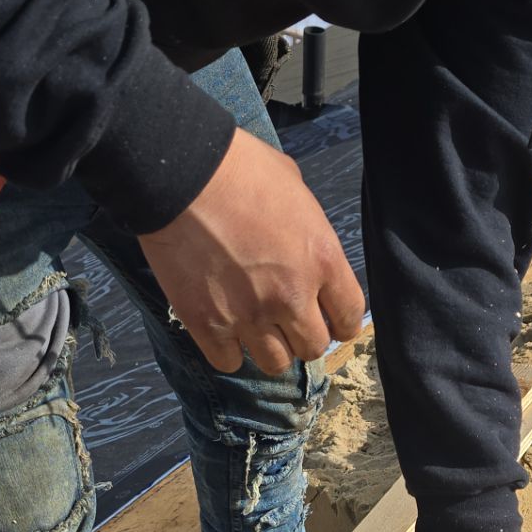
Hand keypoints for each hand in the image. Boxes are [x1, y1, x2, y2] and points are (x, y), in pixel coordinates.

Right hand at [137, 127, 364, 374]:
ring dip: (269, 348)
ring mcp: (249, 315)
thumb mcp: (294, 187)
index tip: (330, 322)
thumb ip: (308, 227)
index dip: (340, 324)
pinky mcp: (209, 325)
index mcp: (322, 260)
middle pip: (313, 348)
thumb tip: (304, 242)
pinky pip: (229, 362)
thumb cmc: (239, 168)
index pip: (349, 318)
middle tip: (287, 322)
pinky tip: (224, 331)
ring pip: (275, 363)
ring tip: (256, 328)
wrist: (181, 175)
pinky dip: (228, 351)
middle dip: (303, 336)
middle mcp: (291, 296)